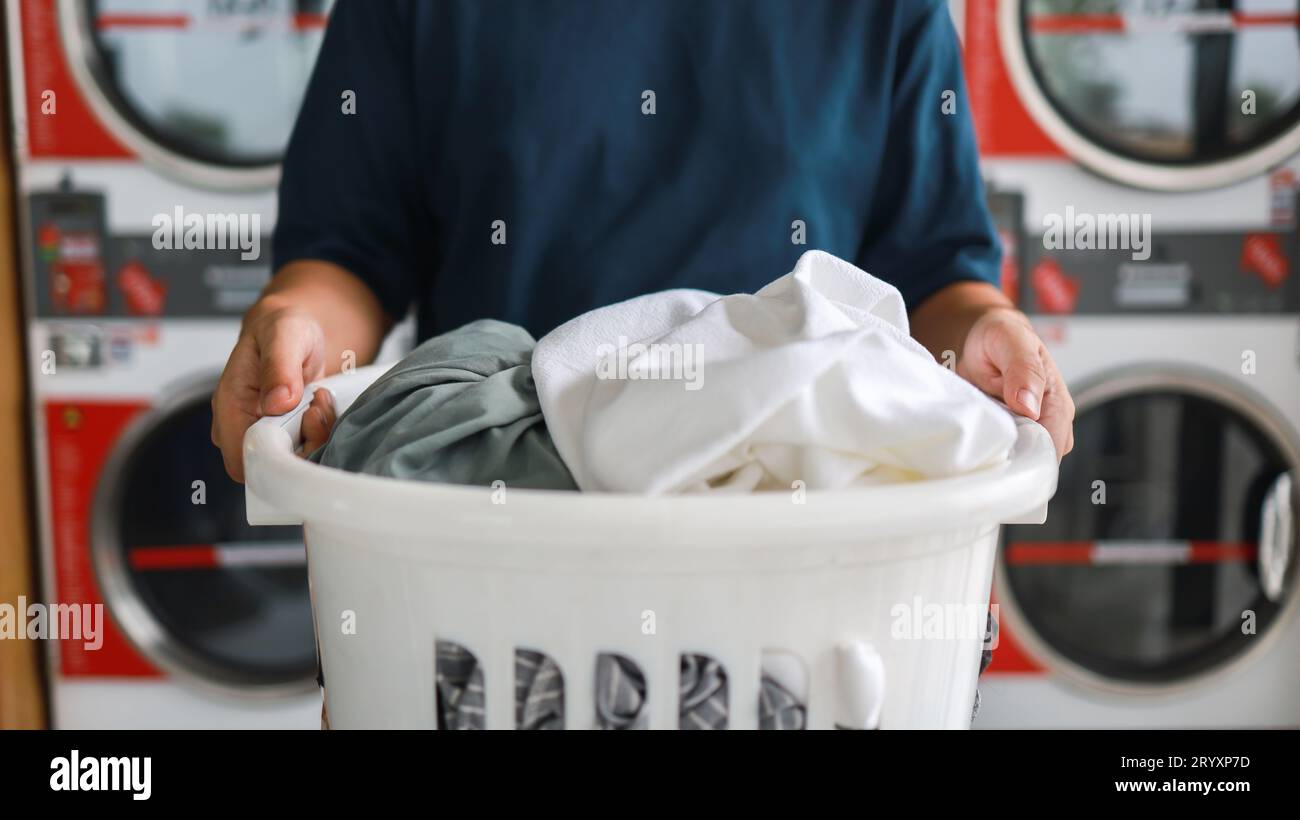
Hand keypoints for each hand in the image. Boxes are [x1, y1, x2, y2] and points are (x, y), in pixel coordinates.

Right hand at [210, 303, 330, 481]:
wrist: (295, 331)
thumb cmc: (282, 329)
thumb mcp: (284, 333)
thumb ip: (279, 366)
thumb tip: (276, 402)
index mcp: (230, 405)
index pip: (243, 459)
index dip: (279, 453)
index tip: (306, 417)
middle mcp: (241, 426)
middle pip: (269, 466)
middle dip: (304, 443)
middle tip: (317, 406)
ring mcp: (262, 433)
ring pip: (291, 462)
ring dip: (316, 436)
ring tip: (318, 399)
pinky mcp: (284, 436)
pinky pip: (306, 452)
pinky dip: (321, 434)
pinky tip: (320, 406)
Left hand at [956, 307, 1074, 458]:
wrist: (982, 337)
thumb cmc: (1003, 337)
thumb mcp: (1012, 341)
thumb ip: (1024, 370)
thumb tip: (1029, 406)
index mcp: (1057, 405)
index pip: (1051, 447)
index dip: (1027, 455)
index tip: (999, 451)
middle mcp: (1046, 423)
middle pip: (1033, 460)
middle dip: (1009, 460)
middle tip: (981, 443)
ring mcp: (1025, 432)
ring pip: (1015, 460)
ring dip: (995, 455)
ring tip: (977, 437)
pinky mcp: (1006, 435)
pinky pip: (998, 454)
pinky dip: (985, 450)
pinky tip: (973, 438)